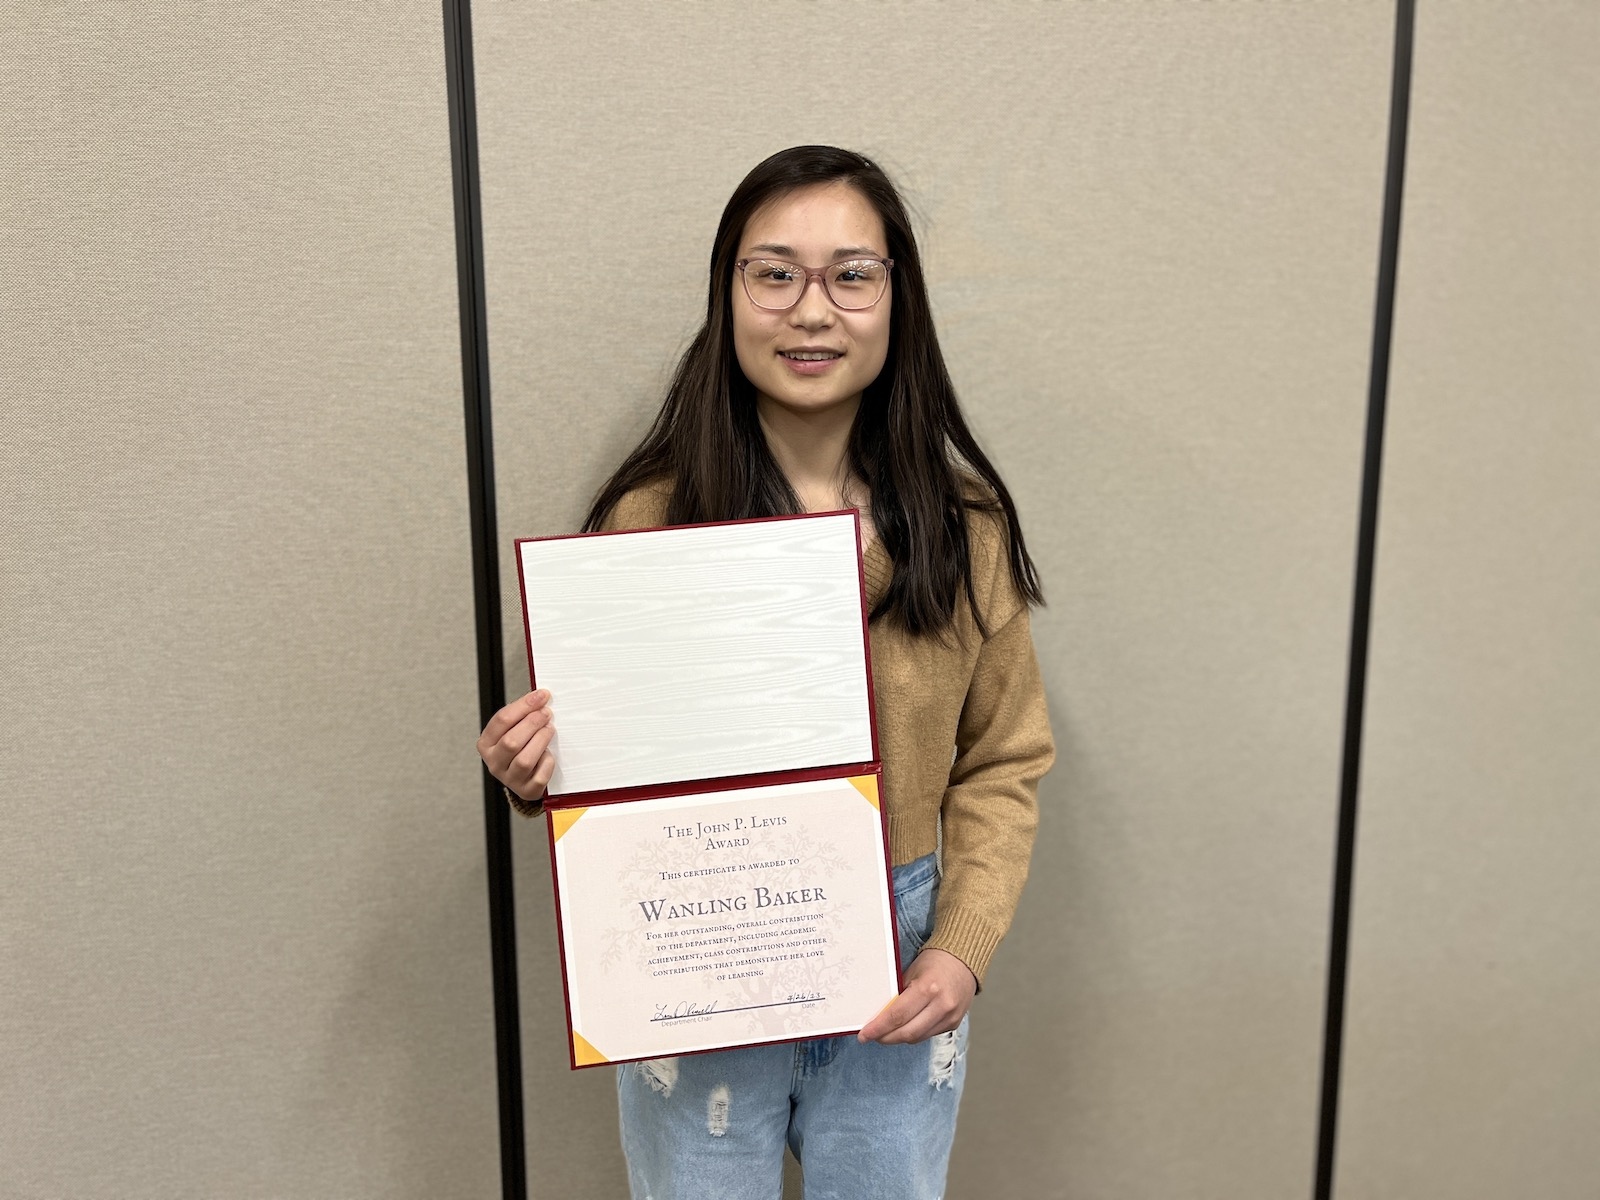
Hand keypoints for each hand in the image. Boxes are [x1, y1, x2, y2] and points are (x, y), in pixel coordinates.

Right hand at [476, 689, 556, 801]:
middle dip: (532, 723)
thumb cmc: (519, 748)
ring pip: (524, 760)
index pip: (501, 720)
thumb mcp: (514, 729)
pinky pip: (539, 776)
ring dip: (540, 741)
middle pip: (511, 741)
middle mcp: (494, 763)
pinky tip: (549, 754)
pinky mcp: (526, 790)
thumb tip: (540, 697)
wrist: (525, 777)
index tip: (541, 696)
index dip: (524, 705)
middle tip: (546, 714)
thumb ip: (523, 714)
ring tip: (549, 730)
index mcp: (486, 744)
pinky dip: (547, 763)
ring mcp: (510, 778)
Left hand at [856, 947, 976, 1044]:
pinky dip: (913, 1033)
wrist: (964, 960)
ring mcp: (950, 1016)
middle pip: (907, 1032)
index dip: (879, 1028)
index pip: (897, 1015)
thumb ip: (897, 993)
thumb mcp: (912, 971)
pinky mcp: (953, 1023)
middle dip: (886, 1037)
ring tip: (885, 1033)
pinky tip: (904, 1028)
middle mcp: (941, 1005)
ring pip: (917, 1037)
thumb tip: (878, 1013)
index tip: (864, 1034)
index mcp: (928, 988)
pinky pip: (928, 1035)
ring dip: (898, 1037)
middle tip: (871, 1037)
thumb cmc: (935, 961)